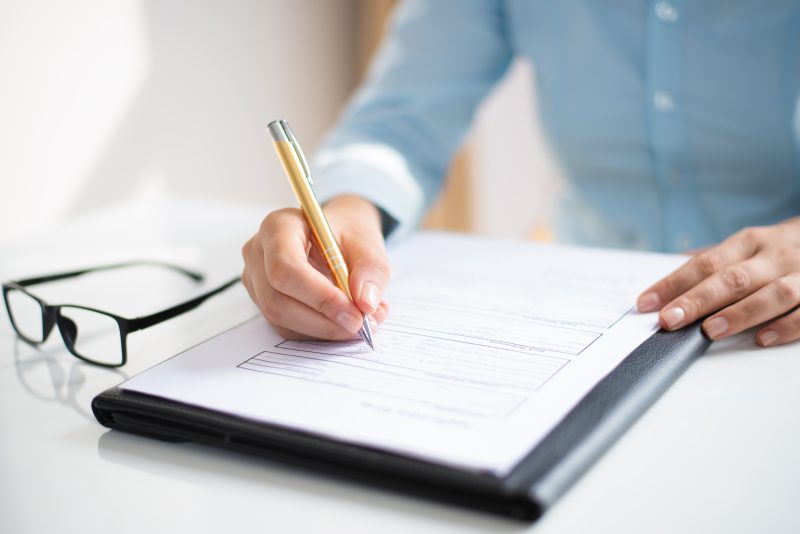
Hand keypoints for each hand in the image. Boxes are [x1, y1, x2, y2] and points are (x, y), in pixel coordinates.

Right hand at [242, 195, 389, 339]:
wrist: (336, 237)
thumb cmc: (347, 234)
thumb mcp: (368, 243)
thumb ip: (370, 269)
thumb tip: (365, 303)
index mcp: (278, 227)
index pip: (285, 267)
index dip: (320, 296)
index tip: (354, 313)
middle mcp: (258, 254)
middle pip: (278, 300)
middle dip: (323, 321)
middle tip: (362, 325)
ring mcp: (256, 280)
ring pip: (281, 319)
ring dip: (325, 329)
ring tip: (363, 322)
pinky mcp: (263, 302)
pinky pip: (287, 328)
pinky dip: (320, 332)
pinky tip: (345, 322)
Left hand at [637, 217, 799, 346]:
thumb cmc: (778, 250)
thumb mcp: (747, 247)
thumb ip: (711, 262)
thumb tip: (667, 274)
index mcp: (748, 243)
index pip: (705, 263)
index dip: (674, 283)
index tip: (646, 303)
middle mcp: (774, 256)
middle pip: (733, 278)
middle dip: (698, 300)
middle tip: (669, 319)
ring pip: (773, 293)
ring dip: (740, 313)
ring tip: (710, 330)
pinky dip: (786, 326)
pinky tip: (762, 338)